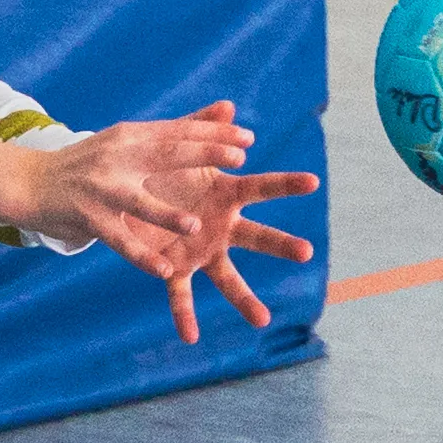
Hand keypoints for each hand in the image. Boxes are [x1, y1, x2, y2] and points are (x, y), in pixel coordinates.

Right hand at [0, 103, 318, 343]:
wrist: (30, 183)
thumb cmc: (91, 163)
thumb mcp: (131, 141)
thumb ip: (183, 128)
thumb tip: (228, 107)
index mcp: (132, 136)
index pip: (178, 131)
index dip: (213, 134)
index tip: (248, 138)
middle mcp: (118, 157)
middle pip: (166, 155)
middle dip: (203, 156)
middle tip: (239, 162)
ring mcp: (101, 188)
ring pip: (139, 202)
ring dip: (166, 216)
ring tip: (195, 227)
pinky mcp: (88, 218)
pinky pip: (120, 241)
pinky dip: (141, 257)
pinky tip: (164, 272)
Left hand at [98, 103, 317, 342]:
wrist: (130, 196)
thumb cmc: (165, 172)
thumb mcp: (179, 149)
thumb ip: (202, 128)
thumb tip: (230, 105)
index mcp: (226, 196)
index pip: (262, 188)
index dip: (286, 184)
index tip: (313, 182)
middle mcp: (222, 227)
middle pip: (258, 237)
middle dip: (282, 244)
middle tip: (308, 252)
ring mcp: (202, 251)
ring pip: (228, 277)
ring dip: (245, 298)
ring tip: (264, 321)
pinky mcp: (176, 267)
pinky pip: (180, 294)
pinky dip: (185, 315)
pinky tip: (190, 338)